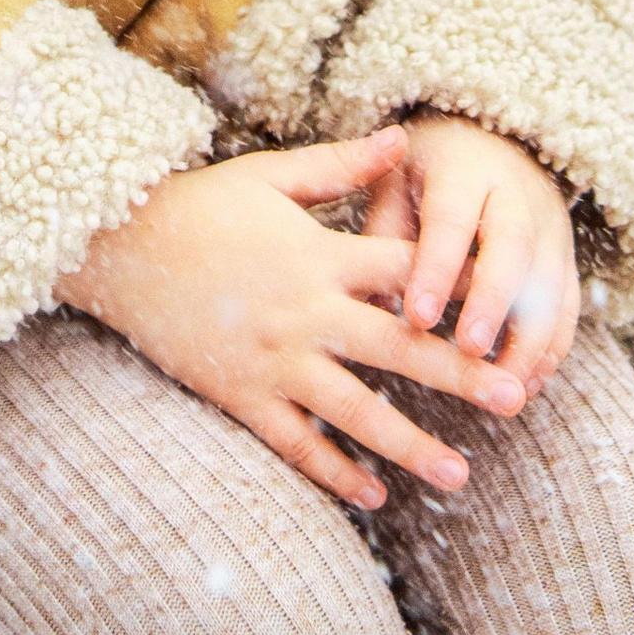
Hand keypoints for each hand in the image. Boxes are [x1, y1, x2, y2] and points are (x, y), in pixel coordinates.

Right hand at [57, 131, 528, 513]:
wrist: (119, 249)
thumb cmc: (202, 206)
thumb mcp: (272, 175)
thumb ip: (343, 165)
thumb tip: (405, 139)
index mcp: (318, 255)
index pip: (404, 272)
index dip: (458, 285)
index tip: (512, 304)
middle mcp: (303, 313)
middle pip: (396, 350)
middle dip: (459, 375)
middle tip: (514, 399)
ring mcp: (272, 361)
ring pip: (354, 413)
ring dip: (411, 445)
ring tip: (460, 475)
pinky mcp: (241, 395)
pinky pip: (295, 443)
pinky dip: (335, 472)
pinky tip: (374, 496)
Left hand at [365, 117, 579, 397]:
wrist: (490, 142)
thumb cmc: (424, 172)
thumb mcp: (393, 181)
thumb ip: (382, 235)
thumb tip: (364, 305)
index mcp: (463, 167)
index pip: (451, 218)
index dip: (437, 268)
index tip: (417, 317)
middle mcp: (516, 193)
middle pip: (513, 245)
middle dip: (493, 301)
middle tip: (471, 352)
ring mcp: (550, 224)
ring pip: (551, 280)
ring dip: (531, 338)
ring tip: (504, 385)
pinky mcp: (567, 256)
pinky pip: (569, 304)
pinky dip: (552, 348)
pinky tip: (528, 384)